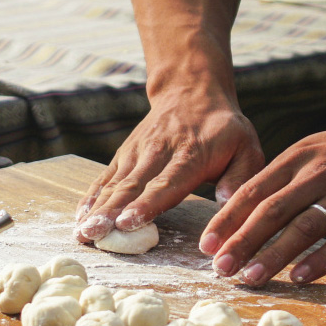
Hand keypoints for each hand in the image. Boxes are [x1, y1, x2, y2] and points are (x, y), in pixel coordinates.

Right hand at [77, 87, 263, 242]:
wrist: (192, 91)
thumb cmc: (224, 129)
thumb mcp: (246, 148)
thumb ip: (240, 178)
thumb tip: (229, 205)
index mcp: (190, 155)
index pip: (166, 183)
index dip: (147, 204)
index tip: (128, 222)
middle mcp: (158, 152)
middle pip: (132, 186)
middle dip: (111, 212)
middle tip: (93, 234)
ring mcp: (137, 152)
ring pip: (115, 183)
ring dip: (97, 209)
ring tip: (81, 232)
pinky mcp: (124, 153)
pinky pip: (105, 177)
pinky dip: (91, 196)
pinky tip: (79, 217)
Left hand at [197, 118, 325, 286]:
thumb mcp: (315, 150)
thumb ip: (283, 177)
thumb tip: (244, 208)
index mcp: (299, 158)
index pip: (254, 190)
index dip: (228, 219)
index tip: (207, 244)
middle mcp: (319, 174)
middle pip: (272, 211)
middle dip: (242, 242)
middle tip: (220, 268)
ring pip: (304, 228)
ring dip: (274, 256)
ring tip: (251, 278)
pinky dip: (320, 261)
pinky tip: (299, 277)